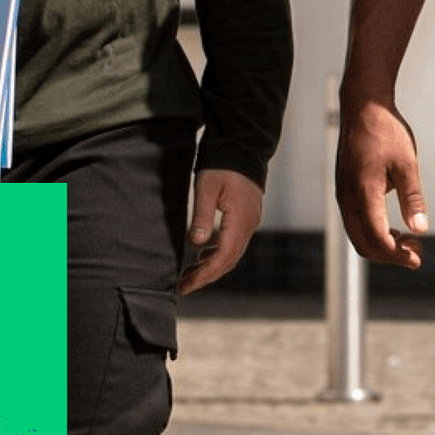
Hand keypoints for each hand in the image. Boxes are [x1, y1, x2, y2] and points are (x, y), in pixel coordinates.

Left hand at [181, 168, 263, 294]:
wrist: (243, 148)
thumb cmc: (222, 166)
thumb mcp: (206, 188)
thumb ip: (202, 216)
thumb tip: (196, 244)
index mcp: (240, 220)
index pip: (223, 257)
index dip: (204, 274)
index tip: (185, 285)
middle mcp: (249, 225)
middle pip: (229, 261)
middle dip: (207, 276)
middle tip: (184, 287)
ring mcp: (250, 222)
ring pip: (233, 254)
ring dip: (212, 267)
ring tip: (190, 274)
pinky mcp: (247, 218)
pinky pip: (235, 244)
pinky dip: (219, 254)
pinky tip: (203, 254)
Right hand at [335, 93, 426, 270]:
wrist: (362, 106)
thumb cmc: (386, 132)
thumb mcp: (407, 164)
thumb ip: (412, 198)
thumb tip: (419, 229)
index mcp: (363, 193)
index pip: (377, 239)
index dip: (396, 256)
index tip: (417, 259)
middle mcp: (347, 198)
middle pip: (364, 244)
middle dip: (390, 255)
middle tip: (416, 252)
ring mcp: (342, 194)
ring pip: (357, 234)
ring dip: (381, 244)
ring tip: (409, 240)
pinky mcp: (343, 189)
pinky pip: (354, 221)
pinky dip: (372, 231)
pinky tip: (393, 227)